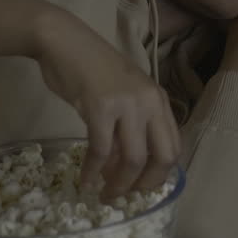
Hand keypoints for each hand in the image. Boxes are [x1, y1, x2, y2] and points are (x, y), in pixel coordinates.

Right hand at [34, 17, 180, 197]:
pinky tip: (85, 180)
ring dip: (119, 184)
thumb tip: (125, 166)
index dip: (160, 174)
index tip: (141, 187)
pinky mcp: (100, 107)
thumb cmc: (90, 68)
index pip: (173, 146)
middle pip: (162, 157)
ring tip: (105, 195)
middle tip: (126, 196)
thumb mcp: (123, 94)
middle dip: (145, 184)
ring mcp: (127, 104)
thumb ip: (131, 124)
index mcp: (158, 99)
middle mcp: (149, 102)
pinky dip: (93, 171)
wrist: (64, 41)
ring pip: (134, 159)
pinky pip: (100, 150)